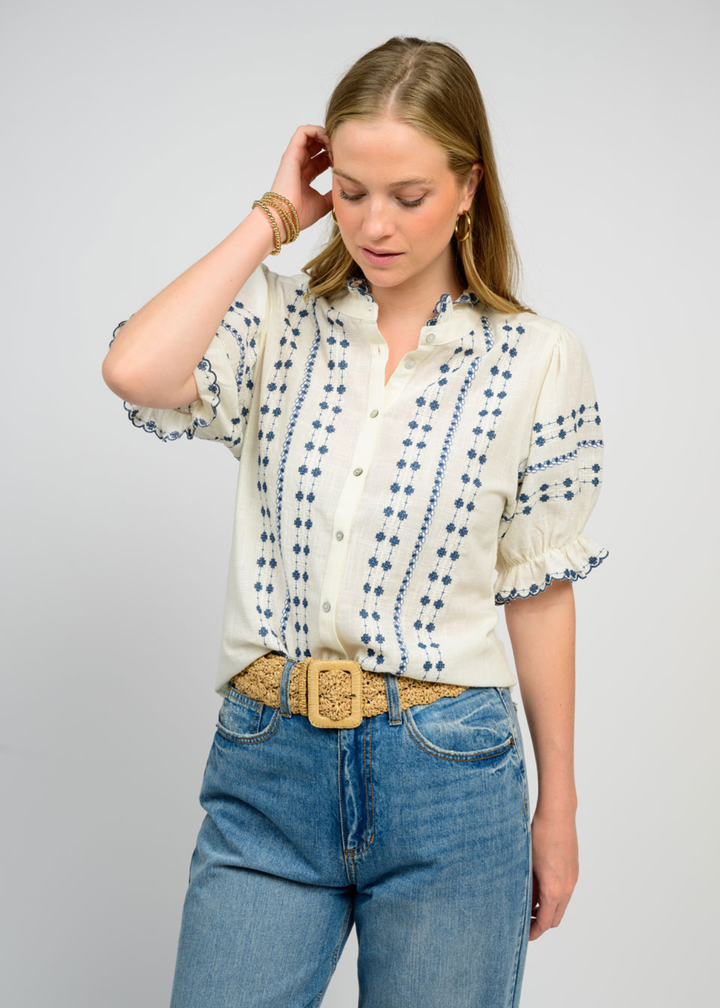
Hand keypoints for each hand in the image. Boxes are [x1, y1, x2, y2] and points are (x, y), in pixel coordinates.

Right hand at [267, 124, 333, 238]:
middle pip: (317, 145)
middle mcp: (299, 165)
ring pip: (311, 135)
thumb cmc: (300, 214)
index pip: (321, 159)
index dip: (334, 157)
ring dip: (325, 136)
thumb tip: (342, 189)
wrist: (286, 216)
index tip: (344, 163)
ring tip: (335, 145)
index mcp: (305, 176)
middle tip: (341, 152)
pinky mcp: (291, 152)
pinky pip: (303, 131)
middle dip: (331, 144)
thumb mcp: (323, 203)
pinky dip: (317, 131)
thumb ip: (332, 194)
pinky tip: (327, 142)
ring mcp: (295, 158)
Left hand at [528, 807, 578, 939]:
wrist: (558, 814)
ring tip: (530, 904)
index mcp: (554, 890)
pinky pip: (565, 892)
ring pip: (561, 905)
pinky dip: (554, 897)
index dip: (534, 931)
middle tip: (524, 921)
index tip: (524, 934)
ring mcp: (572, 879)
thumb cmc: (539, 835)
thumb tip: (524, 903)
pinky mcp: (574, 870)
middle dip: (540, 923)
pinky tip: (539, 887)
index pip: (545, 922)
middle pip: (555, 918)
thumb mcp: (527, 864)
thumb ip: (528, 887)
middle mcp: (567, 887)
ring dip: (547, 909)